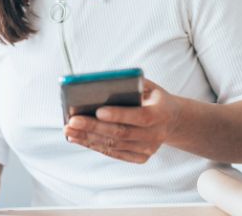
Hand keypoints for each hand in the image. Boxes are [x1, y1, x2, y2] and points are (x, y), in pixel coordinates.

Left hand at [63, 78, 182, 163]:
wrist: (172, 120)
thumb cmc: (153, 98)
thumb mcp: (149, 86)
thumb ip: (131, 84)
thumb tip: (103, 84)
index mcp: (160, 114)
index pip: (139, 116)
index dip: (119, 114)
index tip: (97, 110)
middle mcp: (155, 135)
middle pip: (121, 133)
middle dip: (94, 127)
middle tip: (72, 121)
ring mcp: (147, 149)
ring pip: (114, 145)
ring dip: (89, 138)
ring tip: (69, 130)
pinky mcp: (139, 157)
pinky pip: (114, 153)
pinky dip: (94, 145)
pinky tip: (78, 138)